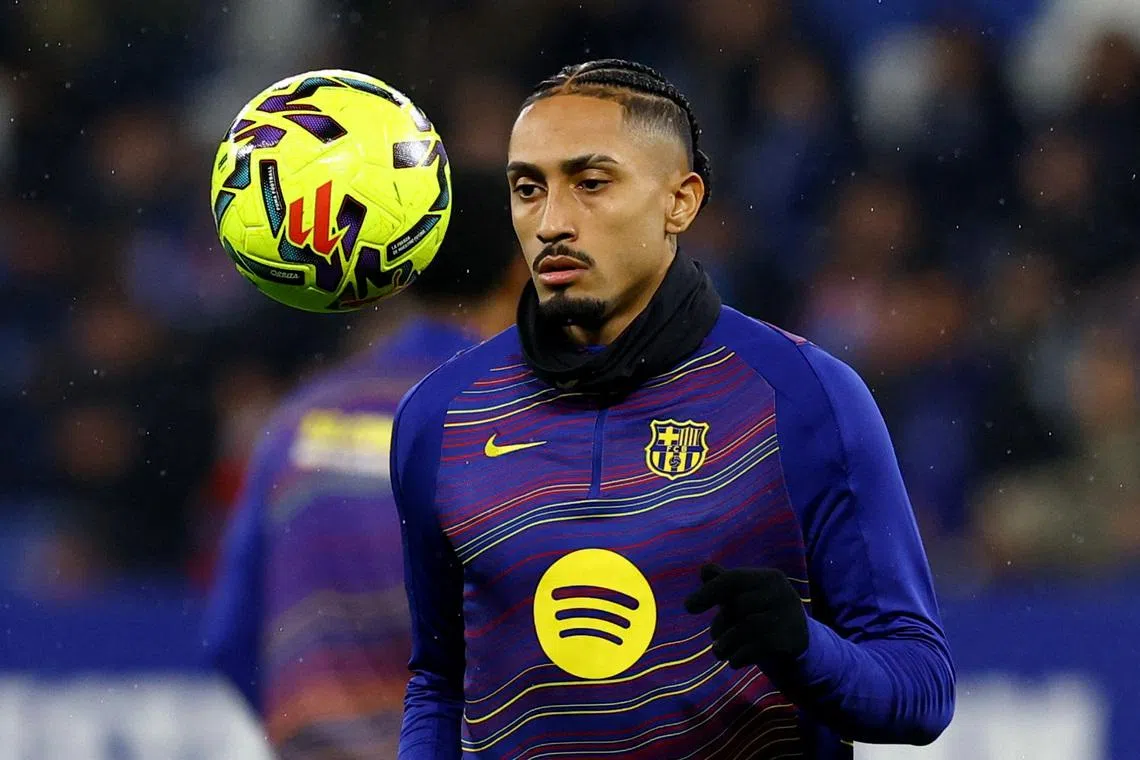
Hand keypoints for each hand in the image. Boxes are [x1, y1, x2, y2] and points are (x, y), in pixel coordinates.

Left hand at [684, 563, 808, 668]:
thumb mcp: (745, 597)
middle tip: (715, 636)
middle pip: (738, 605)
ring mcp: (788, 617)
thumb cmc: (764, 614)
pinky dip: (738, 656)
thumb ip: (725, 584)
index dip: (708, 592)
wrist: (800, 644)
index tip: (688, 606)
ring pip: (745, 627)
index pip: (734, 579)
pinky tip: (735, 660)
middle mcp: (782, 593)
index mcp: (770, 578)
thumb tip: (704, 569)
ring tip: (719, 650)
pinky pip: (755, 647)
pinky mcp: (790, 641)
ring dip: (725, 643)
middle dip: (720, 623)